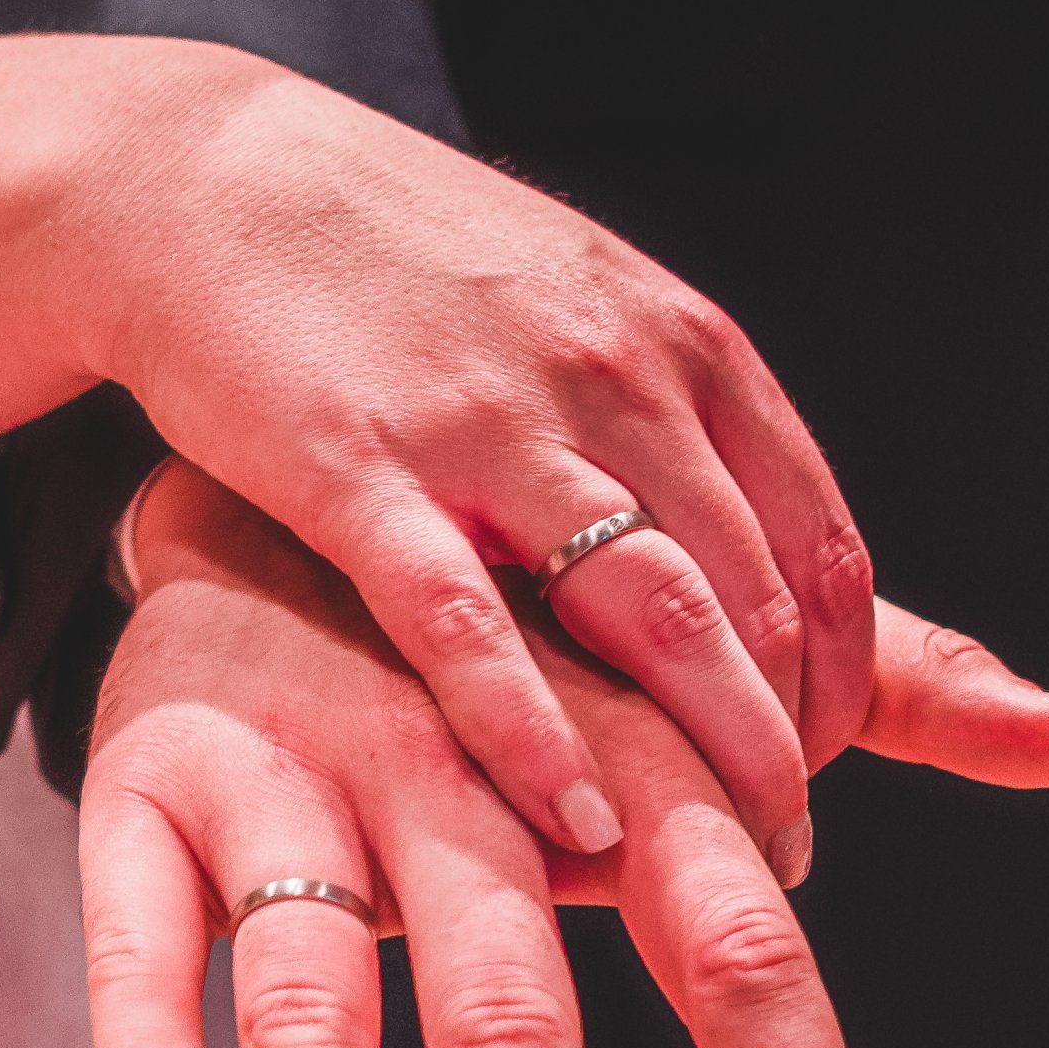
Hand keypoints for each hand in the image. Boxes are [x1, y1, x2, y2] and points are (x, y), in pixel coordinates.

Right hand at [76, 465, 1048, 1047]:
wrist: (299, 450)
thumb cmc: (532, 599)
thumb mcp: (691, 644)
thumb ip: (892, 698)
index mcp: (604, 731)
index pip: (726, 916)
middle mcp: (455, 750)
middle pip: (511, 987)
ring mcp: (294, 761)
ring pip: (318, 983)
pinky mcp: (150, 768)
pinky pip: (136, 928)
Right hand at [77, 51, 877, 870]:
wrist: (205, 182)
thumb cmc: (404, 264)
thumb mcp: (579, 304)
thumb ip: (683, 420)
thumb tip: (789, 563)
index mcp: (681, 342)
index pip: (819, 545)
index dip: (843, 680)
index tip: (815, 763)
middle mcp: (612, 375)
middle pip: (756, 598)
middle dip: (786, 745)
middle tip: (776, 846)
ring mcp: (489, 422)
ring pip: (653, 614)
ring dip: (706, 759)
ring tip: (715, 865)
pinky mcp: (360, 470)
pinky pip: (472, 627)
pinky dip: (536, 736)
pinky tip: (577, 822)